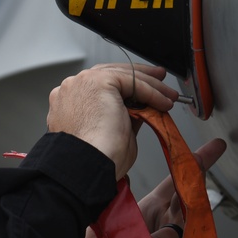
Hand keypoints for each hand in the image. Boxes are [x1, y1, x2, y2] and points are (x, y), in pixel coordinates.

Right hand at [47, 63, 176, 178]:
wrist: (88, 163)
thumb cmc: (97, 157)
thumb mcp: (112, 132)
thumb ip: (123, 115)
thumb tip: (140, 107)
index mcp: (68, 103)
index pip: (100, 85)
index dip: (126, 87)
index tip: (144, 92)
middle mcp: (72, 88)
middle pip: (111, 74)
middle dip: (139, 78)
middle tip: (159, 82)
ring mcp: (83, 82)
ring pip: (123, 75)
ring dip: (150, 85)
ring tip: (169, 95)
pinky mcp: (98, 80)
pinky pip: (132, 80)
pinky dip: (151, 91)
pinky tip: (163, 101)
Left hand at [78, 138, 226, 237]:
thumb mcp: (97, 232)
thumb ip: (109, 207)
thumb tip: (116, 179)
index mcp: (148, 215)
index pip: (174, 186)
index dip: (193, 167)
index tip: (213, 148)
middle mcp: (167, 230)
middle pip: (187, 206)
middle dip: (183, 204)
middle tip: (161, 216)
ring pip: (178, 235)